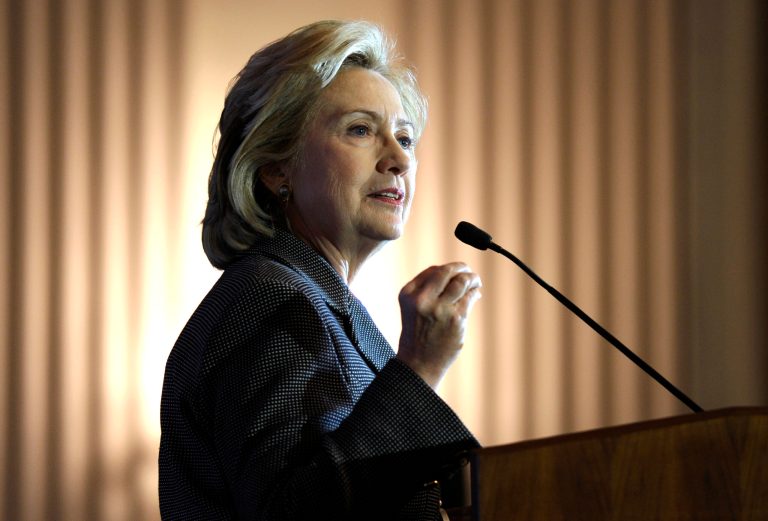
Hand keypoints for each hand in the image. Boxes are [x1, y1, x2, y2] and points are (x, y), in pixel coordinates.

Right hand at [396, 262, 481, 388]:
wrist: (418, 364)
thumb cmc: (417, 334)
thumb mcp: (412, 308)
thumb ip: (427, 290)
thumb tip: (452, 273)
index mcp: (408, 294)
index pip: (432, 271)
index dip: (446, 269)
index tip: (455, 271)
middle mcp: (422, 299)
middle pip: (447, 272)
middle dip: (461, 267)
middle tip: (468, 270)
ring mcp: (440, 309)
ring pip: (461, 282)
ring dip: (472, 278)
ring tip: (476, 280)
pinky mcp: (456, 319)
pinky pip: (470, 297)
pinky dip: (475, 292)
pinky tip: (476, 293)